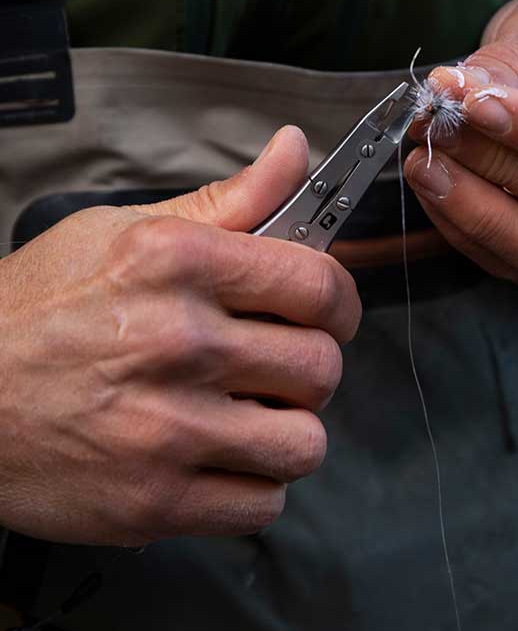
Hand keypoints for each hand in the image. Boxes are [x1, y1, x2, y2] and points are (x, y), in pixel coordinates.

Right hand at [0, 127, 360, 544]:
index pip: (318, 285)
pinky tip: (220, 459)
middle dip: (309, 367)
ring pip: (304, 444)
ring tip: (249, 416)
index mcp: (177, 264)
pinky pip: (264, 505)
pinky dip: (252, 486)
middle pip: (320, 368)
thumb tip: (295, 148)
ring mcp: (167, 429)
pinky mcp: (154, 501)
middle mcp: (178, 343)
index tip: (328, 313)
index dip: (339, 302)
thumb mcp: (127, 231)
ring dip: (287, 431)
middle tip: (275, 366)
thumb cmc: (41, 307)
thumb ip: (228, 199)